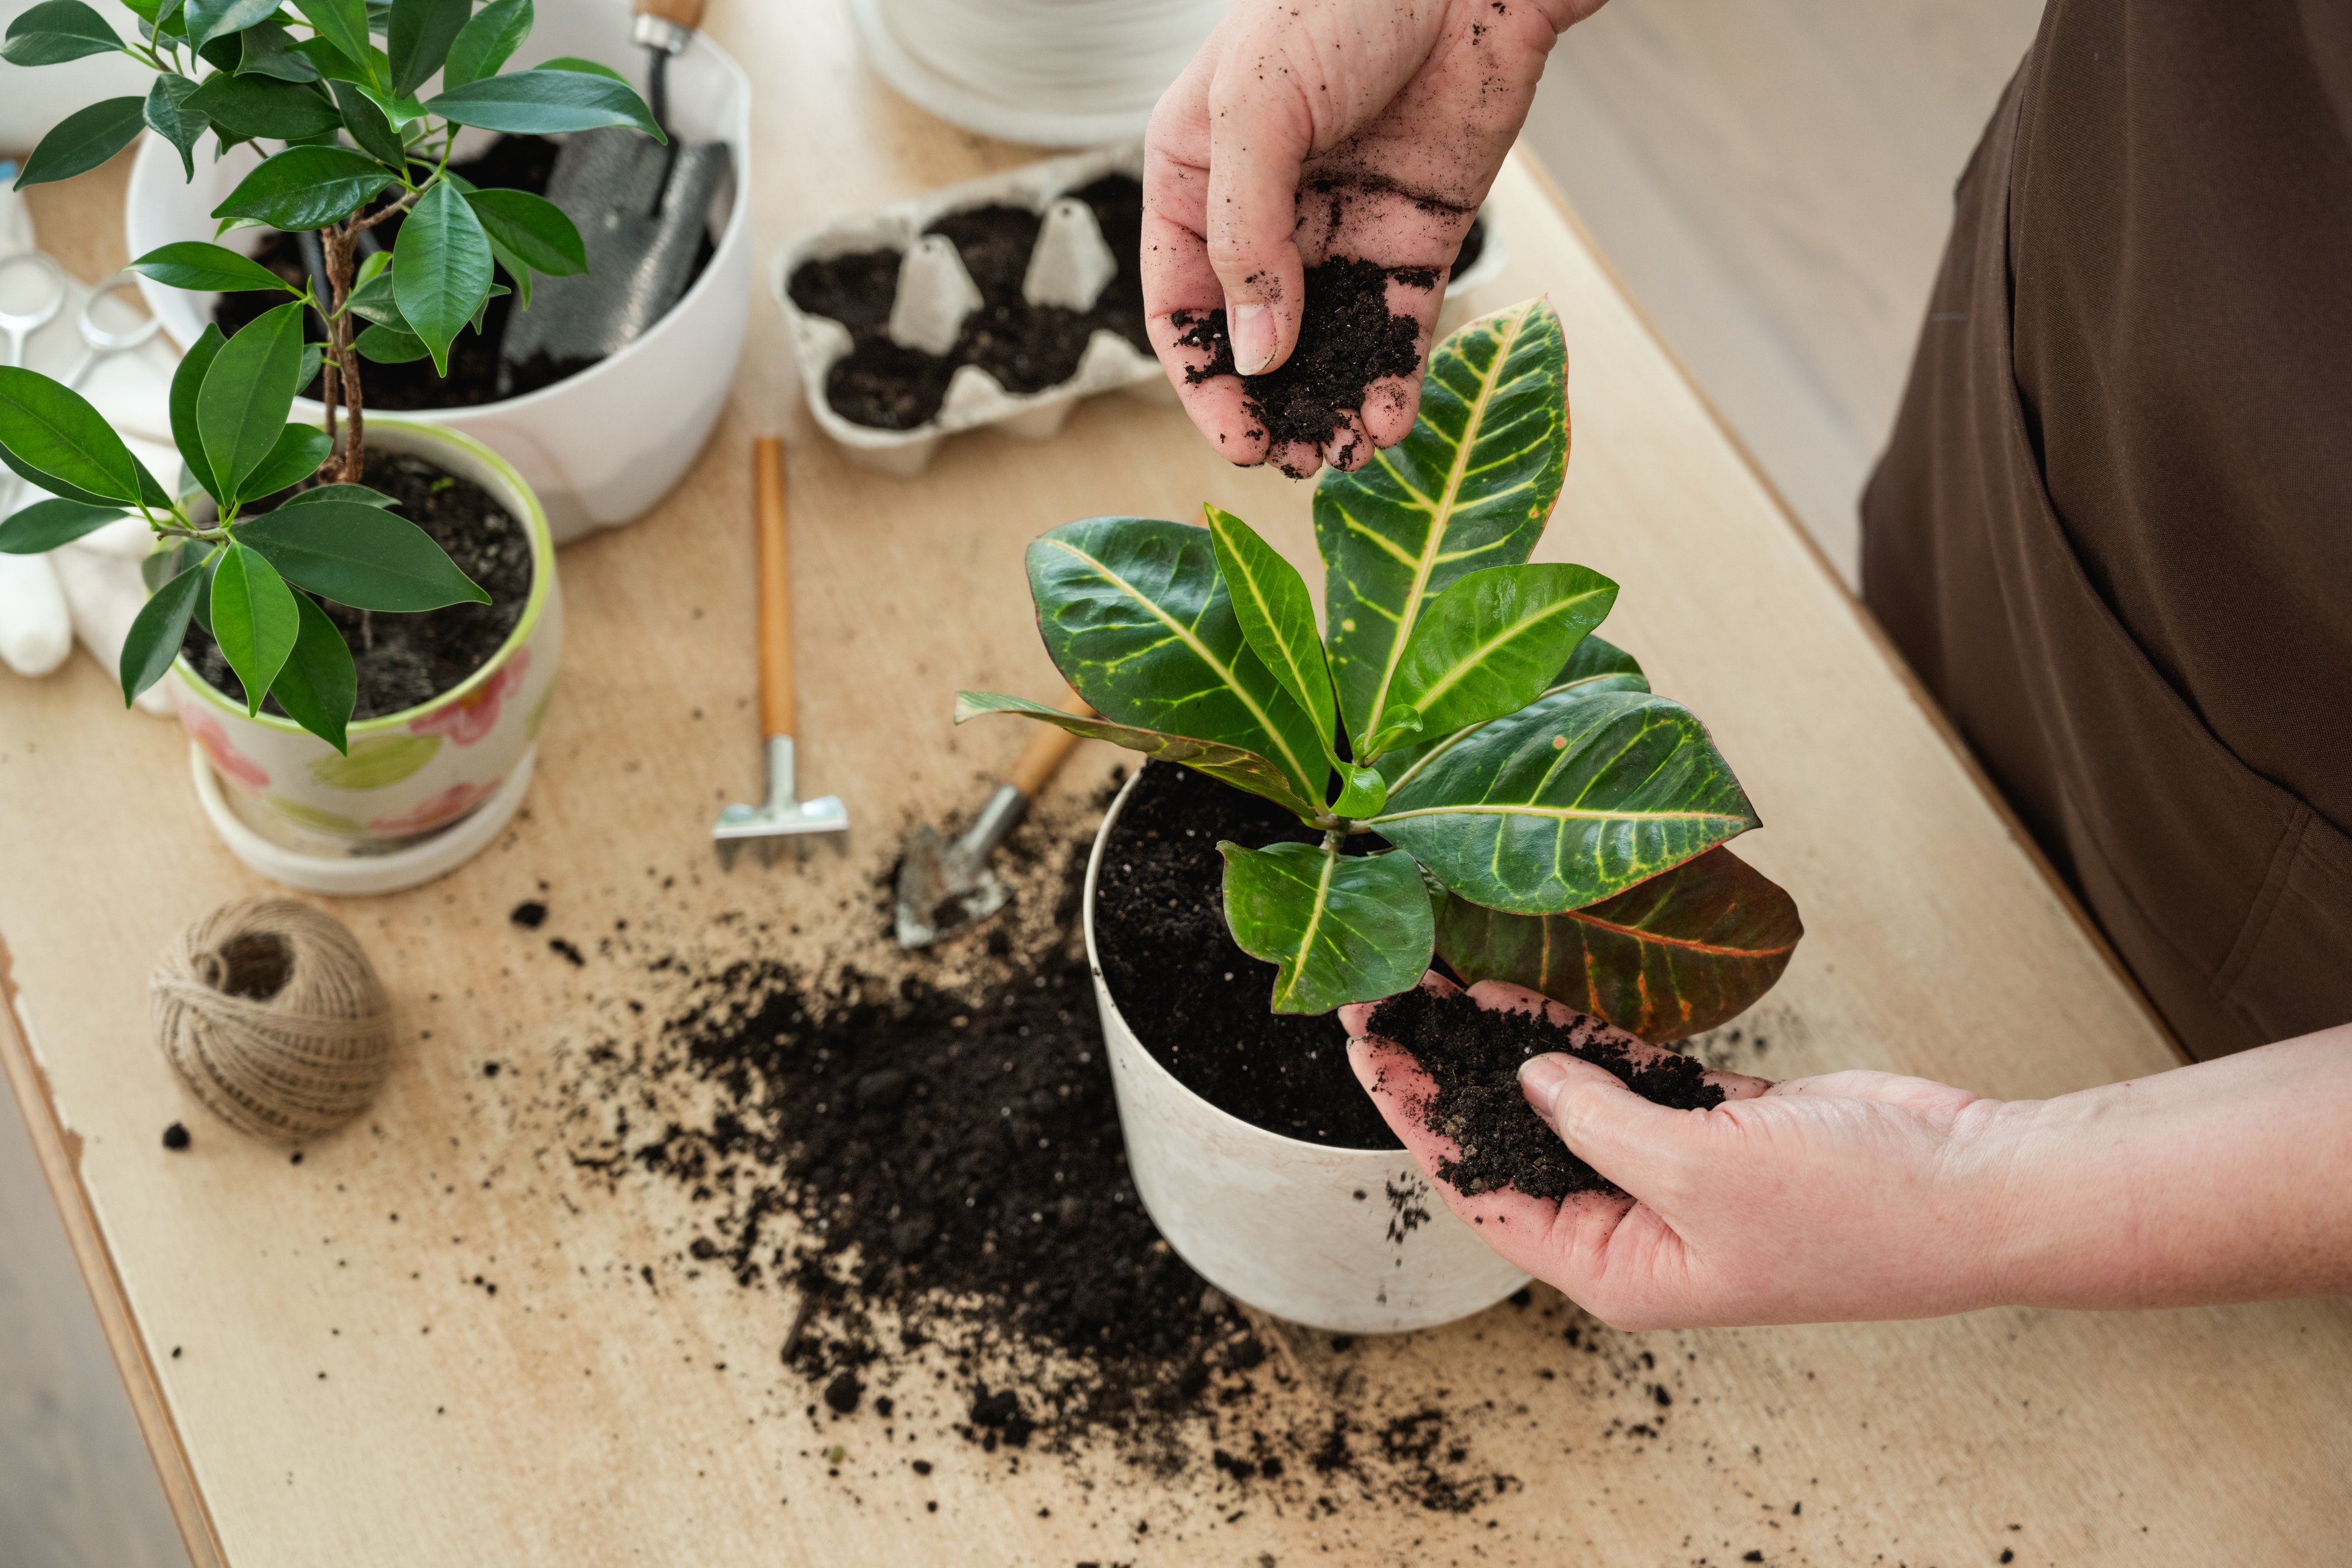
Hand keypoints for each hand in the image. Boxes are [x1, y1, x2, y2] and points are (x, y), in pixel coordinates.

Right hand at [1142, 0, 1595, 475]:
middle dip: (1272, 409)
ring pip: (1326, 347)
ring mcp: (1339, 232)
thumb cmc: (1338, 2)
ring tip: (1348, 457)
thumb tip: (1255, 355)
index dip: (1203, 381)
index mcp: (1194, 178)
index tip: (1236, 442)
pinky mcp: (1412, 239)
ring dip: (1334, 407)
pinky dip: (1393, 379)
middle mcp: (1264, 216)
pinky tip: (1391, 422)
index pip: (1182, 304)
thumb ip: (1248, 235)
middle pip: (1253, 341)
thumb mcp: (1259, 110)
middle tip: (1296, 464)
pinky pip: (1395, 328)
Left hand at [1339, 974, 2014, 1327]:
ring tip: (1430, 979)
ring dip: (1501, 1043)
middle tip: (1381, 998)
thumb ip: (1597, 1123)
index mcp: (1618, 1271)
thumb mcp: (1699, 1169)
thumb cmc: (1855, 1210)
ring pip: (1559, 1101)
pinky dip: (1573, 1035)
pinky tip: (1517, 989)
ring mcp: (1675, 1173)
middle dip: (1444, 1074)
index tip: (1365, 1048)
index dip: (1416, 1119)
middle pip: (1507, 1142)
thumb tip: (1526, 1079)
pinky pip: (1620, 1075)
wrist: (1974, 1184)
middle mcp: (1634, 1228)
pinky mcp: (1713, 1124)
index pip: (1480, 1192)